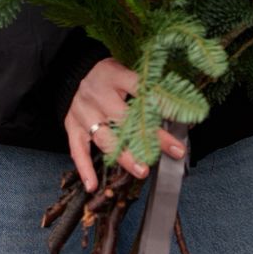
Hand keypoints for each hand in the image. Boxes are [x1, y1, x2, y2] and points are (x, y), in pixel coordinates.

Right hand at [65, 57, 186, 191]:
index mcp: (114, 76)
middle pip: (125, 118)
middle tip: (171, 151)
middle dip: (149, 137)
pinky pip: (77, 149)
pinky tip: (92, 185)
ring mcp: (84, 113)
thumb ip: (145, 85)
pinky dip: (84, 168)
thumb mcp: (125, 68)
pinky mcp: (72, 126)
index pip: (140, 89)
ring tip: (142, 170)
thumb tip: (177, 102)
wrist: (71, 71)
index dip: (161, 103)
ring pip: (104, 138)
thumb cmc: (105, 72)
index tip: (181, 117)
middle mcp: (98, 95)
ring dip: (124, 157)